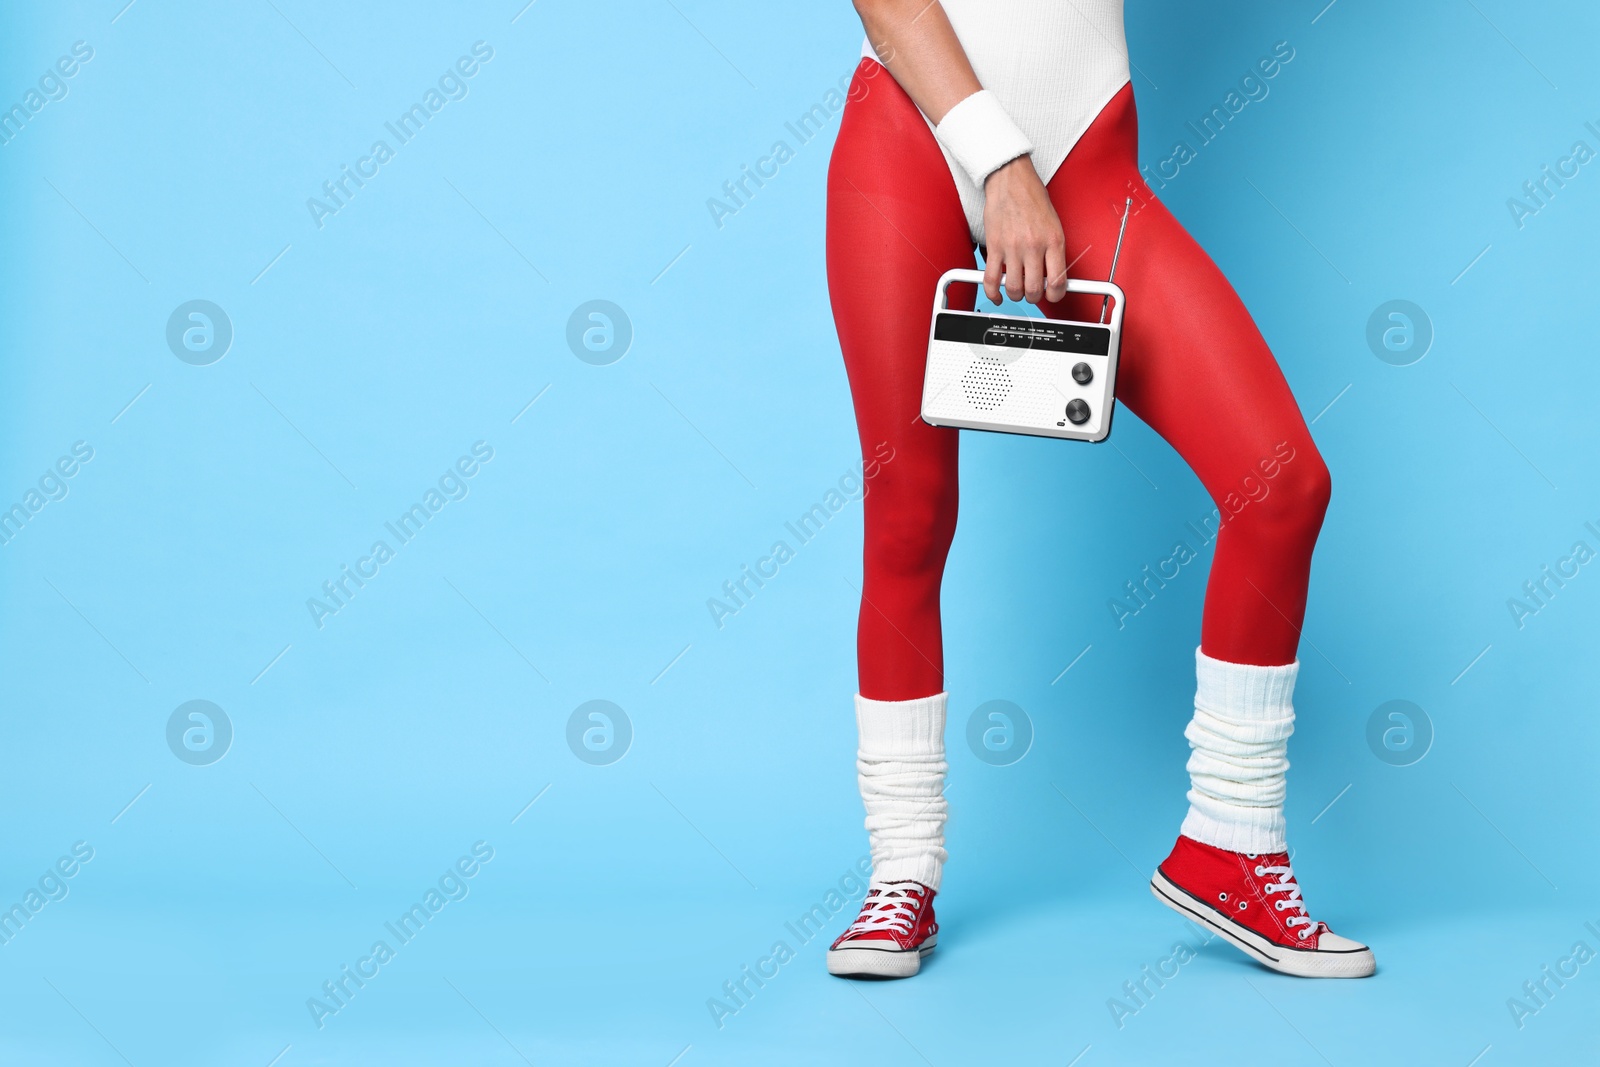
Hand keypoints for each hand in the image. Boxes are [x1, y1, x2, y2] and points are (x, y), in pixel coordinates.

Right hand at [981, 157, 1067, 306]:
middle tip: (1033, 292)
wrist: (1011, 180)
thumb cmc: (1032, 198)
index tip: (1052, 295)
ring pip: (1013, 288)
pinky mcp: (994, 246)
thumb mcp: (1054, 224)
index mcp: (1053, 240)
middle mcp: (1034, 246)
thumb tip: (1051, 276)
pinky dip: (993, 293)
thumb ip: (1053, 251)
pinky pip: (991, 279)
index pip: (1057, 281)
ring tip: (1016, 289)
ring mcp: (1012, 247)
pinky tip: (997, 294)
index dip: (1055, 295)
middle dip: (1034, 297)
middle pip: (1034, 290)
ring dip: (1015, 294)